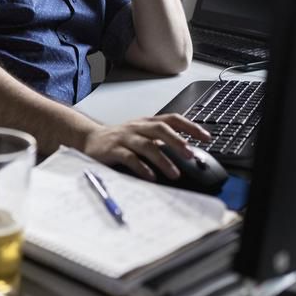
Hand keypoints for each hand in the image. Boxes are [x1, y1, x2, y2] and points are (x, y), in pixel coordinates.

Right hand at [81, 114, 211, 180]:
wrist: (88, 139)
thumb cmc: (120, 140)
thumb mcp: (142, 135)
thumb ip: (161, 142)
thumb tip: (189, 154)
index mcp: (146, 122)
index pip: (172, 119)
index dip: (190, 126)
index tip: (207, 137)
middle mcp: (137, 127)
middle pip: (160, 129)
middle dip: (178, 141)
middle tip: (191, 155)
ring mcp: (124, 138)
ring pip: (147, 145)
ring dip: (163, 160)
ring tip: (175, 174)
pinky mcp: (112, 150)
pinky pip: (129, 158)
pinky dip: (142, 168)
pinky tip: (151, 177)